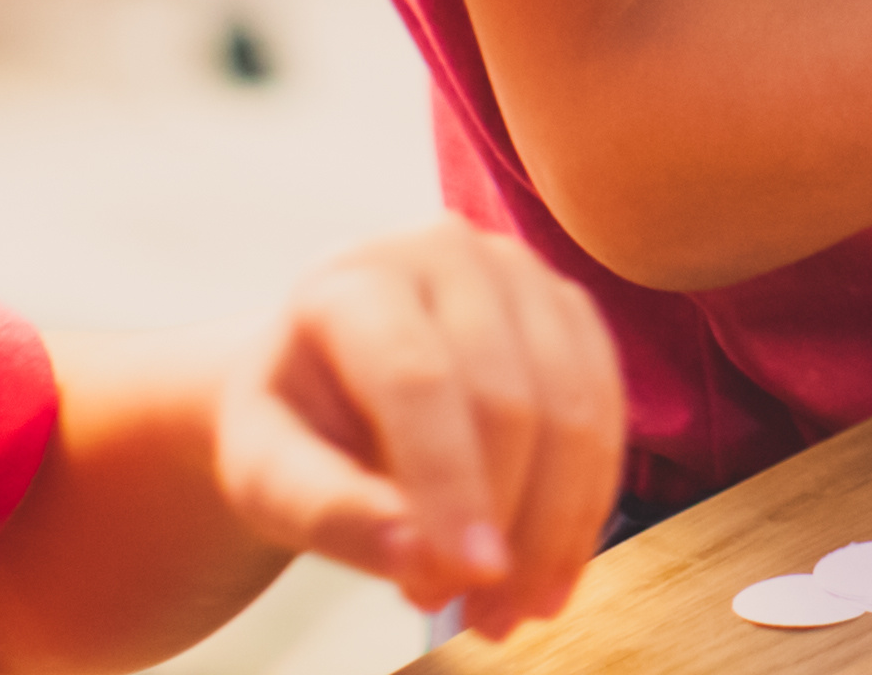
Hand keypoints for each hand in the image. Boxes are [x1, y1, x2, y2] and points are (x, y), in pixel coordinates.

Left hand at [212, 222, 623, 643]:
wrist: (325, 375)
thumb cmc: (291, 427)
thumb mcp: (266, 474)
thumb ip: (327, 512)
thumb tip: (418, 562)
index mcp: (354, 280)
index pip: (416, 380)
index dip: (449, 484)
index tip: (468, 580)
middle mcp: (447, 252)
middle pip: (508, 394)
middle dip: (508, 522)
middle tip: (483, 620)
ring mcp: (521, 272)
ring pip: (574, 403)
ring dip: (559, 524)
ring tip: (518, 611)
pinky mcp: (570, 308)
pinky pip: (605, 408)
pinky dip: (590, 499)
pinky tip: (556, 566)